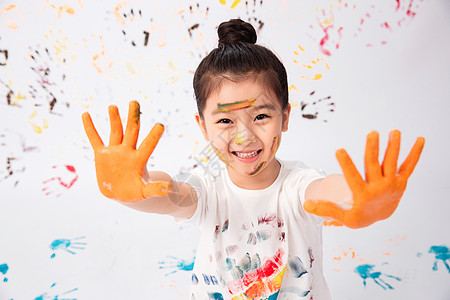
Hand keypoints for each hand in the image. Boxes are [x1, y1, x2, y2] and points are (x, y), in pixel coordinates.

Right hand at [82, 101, 170, 201]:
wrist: (121, 193)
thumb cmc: (136, 192)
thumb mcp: (145, 191)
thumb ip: (156, 189)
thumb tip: (170, 189)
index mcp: (139, 159)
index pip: (148, 145)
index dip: (154, 136)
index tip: (161, 125)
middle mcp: (128, 151)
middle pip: (131, 131)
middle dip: (133, 117)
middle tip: (134, 102)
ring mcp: (115, 151)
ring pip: (115, 131)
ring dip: (114, 119)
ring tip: (113, 107)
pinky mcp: (102, 154)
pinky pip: (95, 139)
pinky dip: (90, 128)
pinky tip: (86, 115)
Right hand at [304, 130, 424, 227]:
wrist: (382, 218)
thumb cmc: (360, 215)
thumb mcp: (344, 217)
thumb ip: (327, 209)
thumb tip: (306, 204)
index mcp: (363, 195)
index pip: (353, 177)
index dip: (346, 163)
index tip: (339, 150)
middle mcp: (379, 188)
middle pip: (374, 165)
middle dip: (373, 149)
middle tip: (372, 134)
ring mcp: (392, 184)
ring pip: (392, 163)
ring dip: (393, 147)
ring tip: (394, 132)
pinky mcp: (401, 181)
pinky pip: (409, 166)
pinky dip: (415, 153)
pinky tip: (420, 140)